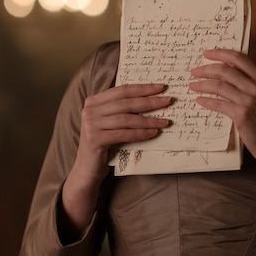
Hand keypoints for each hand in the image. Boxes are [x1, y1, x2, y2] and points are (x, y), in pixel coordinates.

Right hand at [62, 83, 170, 233]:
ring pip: (127, 119)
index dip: (142, 88)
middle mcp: (90, 110)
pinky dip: (141, 133)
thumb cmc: (104, 142)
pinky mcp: (95, 139)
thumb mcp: (110, 122)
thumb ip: (122, 109)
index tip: (160, 87)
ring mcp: (91, 124)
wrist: (87, 168)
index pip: (122, 90)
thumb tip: (152, 98)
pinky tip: (153, 133)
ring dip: (149, 120)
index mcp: (93, 101)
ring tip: (165, 121)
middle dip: (150, 102)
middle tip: (168, 101)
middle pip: (126, 103)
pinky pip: (124, 134)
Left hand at [189, 49, 255, 198]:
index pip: (239, 59)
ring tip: (192, 85)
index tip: (207, 53)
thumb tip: (227, 78)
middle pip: (225, 70)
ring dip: (202, 84)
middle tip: (195, 71)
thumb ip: (250, 87)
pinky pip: (218, 104)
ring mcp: (249, 100)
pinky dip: (206, 101)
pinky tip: (199, 101)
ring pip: (219, 86)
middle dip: (206, 68)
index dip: (221, 53)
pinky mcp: (241, 115)